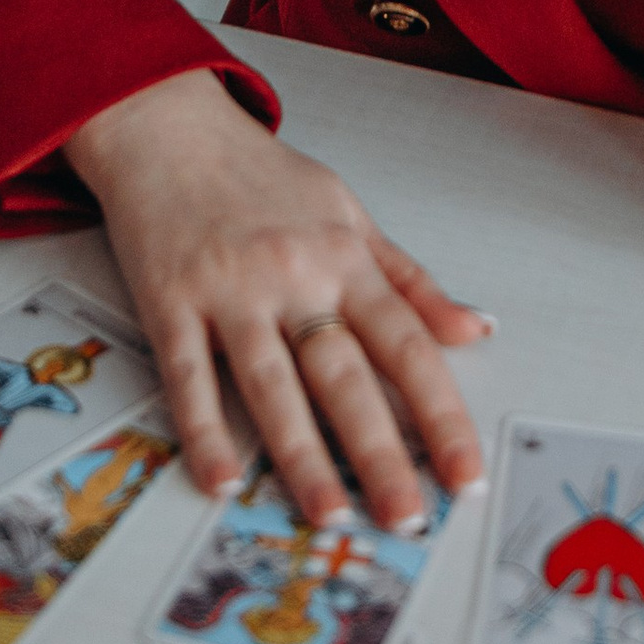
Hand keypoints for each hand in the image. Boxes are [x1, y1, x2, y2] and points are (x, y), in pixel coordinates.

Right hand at [64, 69, 489, 531]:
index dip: (442, 414)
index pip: (408, 346)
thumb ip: (410, 278)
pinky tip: (221, 478)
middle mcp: (294, 277)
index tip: (465, 474)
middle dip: (380, 452)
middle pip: (346, 376)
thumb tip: (474, 328)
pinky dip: (205, 429)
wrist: (169, 127)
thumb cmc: (262, 176)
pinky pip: (190, 376)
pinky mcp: (170, 302)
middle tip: (407, 516)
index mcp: (345, 258)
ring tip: (329, 514)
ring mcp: (230, 292)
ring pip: (272, 386)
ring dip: (301, 456)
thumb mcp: (350, 213)